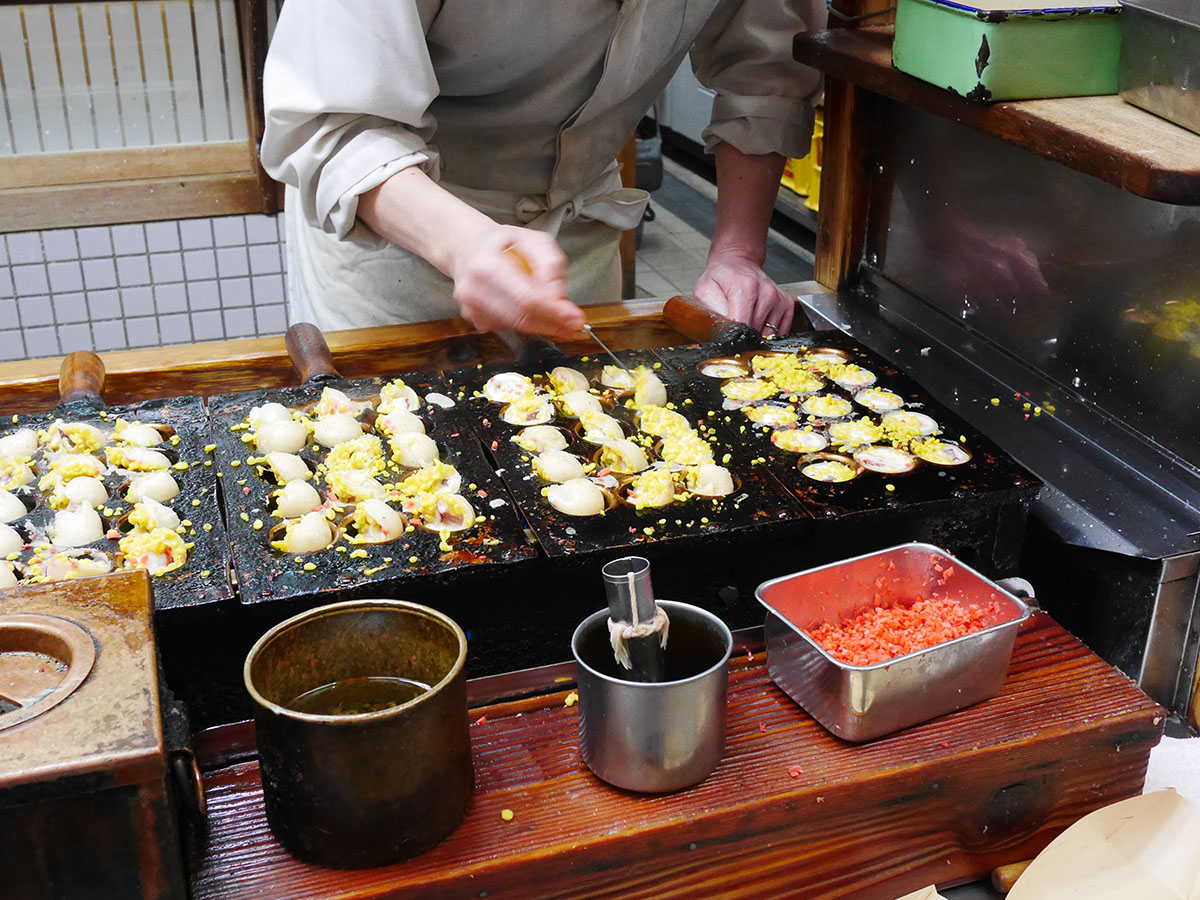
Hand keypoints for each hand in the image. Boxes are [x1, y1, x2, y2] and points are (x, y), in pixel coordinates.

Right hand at [448, 225, 583, 338]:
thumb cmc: (503, 243)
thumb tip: (557, 296)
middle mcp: (473, 291)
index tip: (577, 319)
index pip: (527, 299)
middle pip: (523, 318)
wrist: (467, 247)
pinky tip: (531, 308)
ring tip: (555, 311)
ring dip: (542, 323)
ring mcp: (471, 309)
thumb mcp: (534, 239)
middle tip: (575, 324)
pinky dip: (526, 322)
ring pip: (518, 327)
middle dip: (554, 323)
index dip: (555, 312)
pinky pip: (510, 328)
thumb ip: (550, 263)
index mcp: (486, 266)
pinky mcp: (475, 320)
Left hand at [693, 252, 793, 334]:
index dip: (732, 336)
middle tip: (732, 322)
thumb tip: (726, 333)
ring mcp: (778, 299)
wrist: (737, 263)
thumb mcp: (704, 291)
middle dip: (742, 335)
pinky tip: (757, 320)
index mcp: (746, 288)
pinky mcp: (786, 304)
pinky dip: (767, 332)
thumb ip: (713, 312)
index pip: (742, 326)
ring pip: (768, 335)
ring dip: (755, 333)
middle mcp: (767, 292)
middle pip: (755, 333)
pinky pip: (780, 332)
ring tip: (745, 317)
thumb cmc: (720, 279)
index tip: (726, 335)